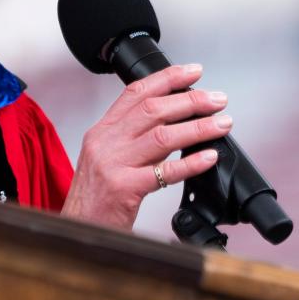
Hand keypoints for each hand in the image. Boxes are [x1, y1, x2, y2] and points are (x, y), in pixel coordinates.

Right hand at [61, 63, 229, 229]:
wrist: (76, 227)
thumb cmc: (94, 195)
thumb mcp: (104, 157)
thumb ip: (131, 138)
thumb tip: (173, 123)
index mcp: (102, 131)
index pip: (135, 92)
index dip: (167, 78)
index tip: (193, 72)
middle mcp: (106, 142)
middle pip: (153, 110)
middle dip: (190, 100)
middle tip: (217, 100)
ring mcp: (114, 164)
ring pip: (162, 136)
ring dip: (198, 128)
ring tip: (221, 124)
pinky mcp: (124, 188)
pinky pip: (164, 172)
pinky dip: (191, 163)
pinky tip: (209, 157)